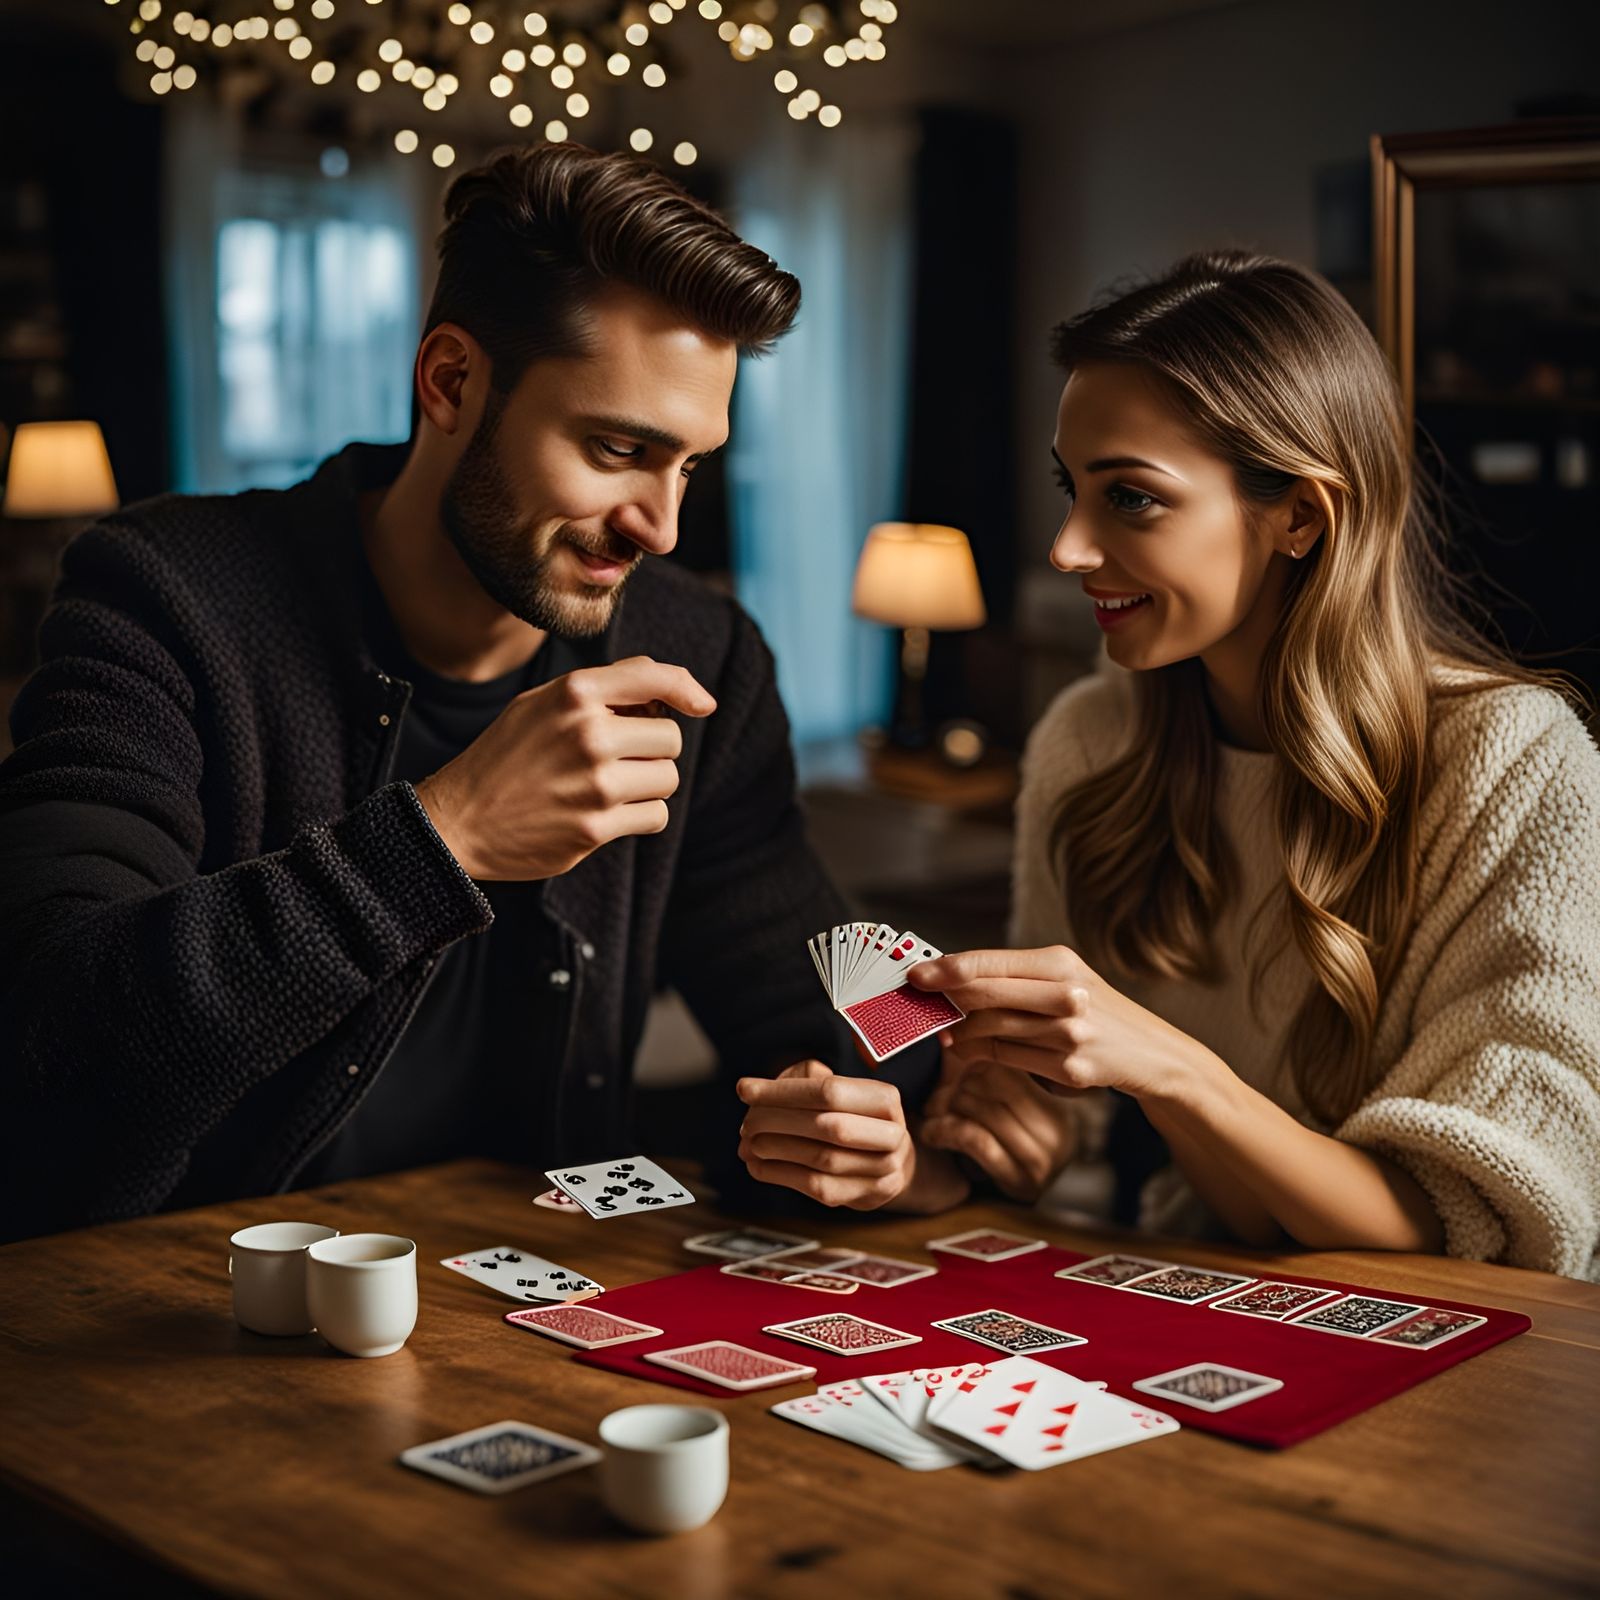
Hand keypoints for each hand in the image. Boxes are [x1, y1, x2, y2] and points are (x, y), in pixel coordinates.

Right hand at [414, 656, 714, 879]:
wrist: (457, 819)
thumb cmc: (507, 756)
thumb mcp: (543, 702)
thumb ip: (604, 688)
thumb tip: (681, 695)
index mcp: (574, 693)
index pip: (654, 678)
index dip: (687, 689)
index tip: (703, 705)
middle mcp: (588, 733)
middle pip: (670, 738)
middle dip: (653, 750)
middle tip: (618, 759)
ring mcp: (594, 783)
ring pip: (667, 779)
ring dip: (648, 785)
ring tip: (606, 787)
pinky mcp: (596, 827)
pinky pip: (655, 816)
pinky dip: (640, 816)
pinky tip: (605, 813)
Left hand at [735, 1061, 918, 1209]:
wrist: (886, 1160)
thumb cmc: (850, 1116)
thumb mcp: (834, 1088)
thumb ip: (801, 1080)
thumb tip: (753, 1091)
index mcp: (885, 1098)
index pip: (829, 1091)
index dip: (783, 1091)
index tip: (745, 1090)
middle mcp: (892, 1135)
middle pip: (828, 1125)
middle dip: (778, 1122)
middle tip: (746, 1123)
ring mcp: (883, 1170)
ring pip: (821, 1158)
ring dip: (775, 1149)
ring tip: (748, 1143)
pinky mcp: (865, 1196)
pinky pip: (817, 1186)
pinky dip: (780, 1174)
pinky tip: (757, 1165)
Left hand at [909, 945, 1210, 1101]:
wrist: (1152, 1054)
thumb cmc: (1096, 1009)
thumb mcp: (1064, 979)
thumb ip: (1014, 977)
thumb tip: (951, 976)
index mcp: (1060, 962)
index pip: (989, 962)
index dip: (947, 969)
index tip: (915, 975)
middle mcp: (1066, 993)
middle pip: (984, 995)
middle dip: (944, 999)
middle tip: (917, 1001)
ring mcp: (1070, 1033)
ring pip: (991, 1029)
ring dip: (959, 1031)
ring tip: (943, 1030)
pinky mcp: (1070, 1068)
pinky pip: (1007, 1057)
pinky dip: (980, 1053)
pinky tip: (966, 1049)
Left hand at [920, 1049, 1077, 1202]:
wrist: (1020, 1223)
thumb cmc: (1007, 1153)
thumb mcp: (1010, 1111)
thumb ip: (994, 1075)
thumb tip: (951, 1036)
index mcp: (1061, 1106)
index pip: (1013, 1065)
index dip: (975, 1058)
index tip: (949, 1057)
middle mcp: (1060, 1130)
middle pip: (997, 1085)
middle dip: (958, 1084)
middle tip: (934, 1088)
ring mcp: (1044, 1158)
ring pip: (985, 1111)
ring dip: (948, 1107)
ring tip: (930, 1108)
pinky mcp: (1021, 1181)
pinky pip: (977, 1141)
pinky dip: (947, 1131)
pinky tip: (931, 1132)